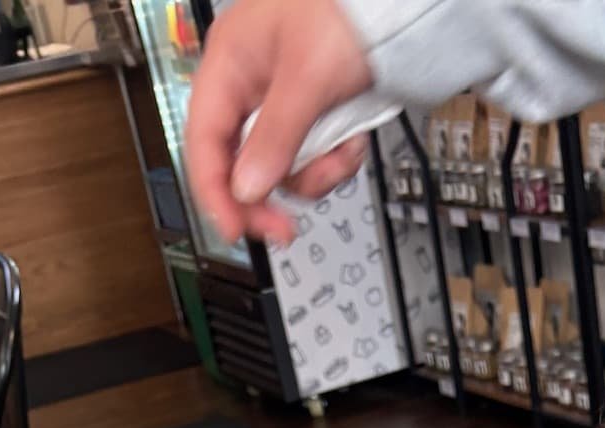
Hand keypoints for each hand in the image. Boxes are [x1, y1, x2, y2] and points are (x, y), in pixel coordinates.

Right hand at [185, 0, 372, 246]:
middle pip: (241, 165)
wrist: (401, 8)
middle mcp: (249, 86)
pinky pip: (314, 159)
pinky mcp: (312, 117)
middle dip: (272, 193)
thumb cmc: (347, 11)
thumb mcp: (307, 77)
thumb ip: (275, 137)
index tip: (232, 229)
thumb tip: (247, 189)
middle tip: (285, 227)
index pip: (203, 140)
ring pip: (282, 169)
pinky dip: (336, 160)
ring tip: (342, 153)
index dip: (213, 191)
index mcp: (230, 62)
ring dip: (316, 173)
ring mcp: (281, 104)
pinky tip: (353, 142)